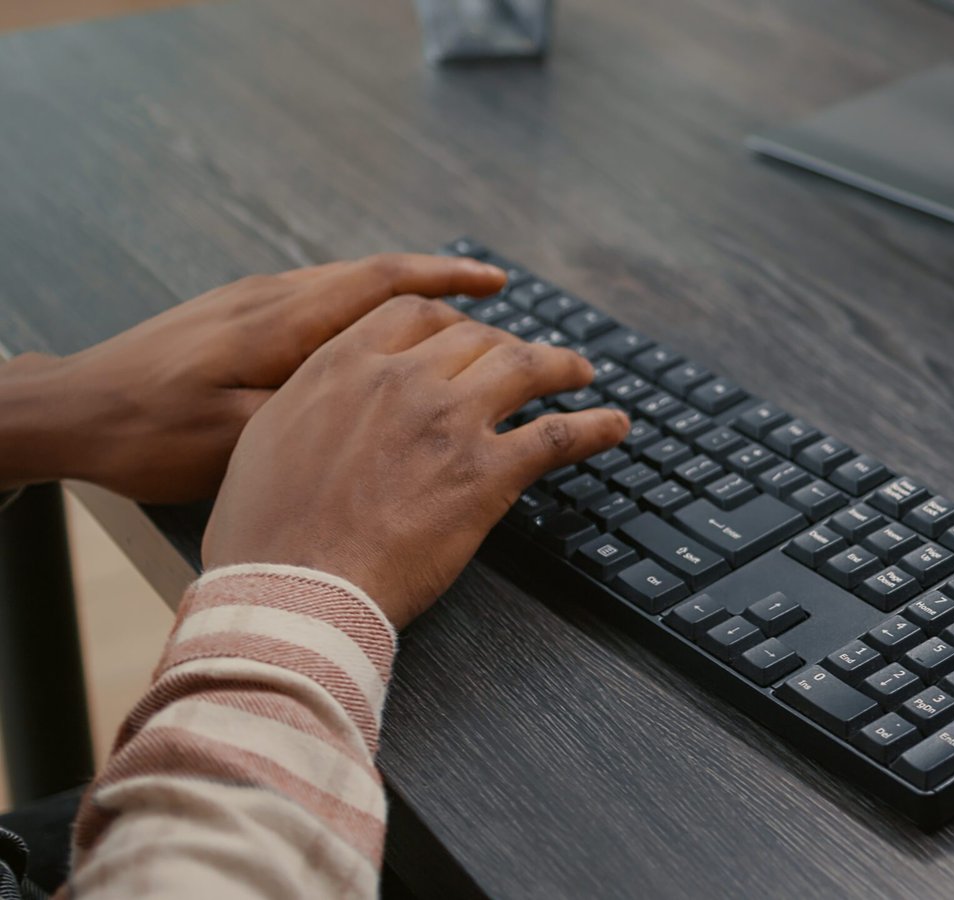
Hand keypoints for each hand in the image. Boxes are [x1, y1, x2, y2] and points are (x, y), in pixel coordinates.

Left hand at [0, 254, 504, 502]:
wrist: (71, 412)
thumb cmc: (149, 434)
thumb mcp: (240, 436)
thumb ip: (317, 410)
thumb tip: (390, 403)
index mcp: (283, 321)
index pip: (384, 281)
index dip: (449, 278)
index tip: (498, 282)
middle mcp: (272, 297)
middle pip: (374, 275)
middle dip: (441, 282)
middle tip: (494, 301)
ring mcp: (251, 302)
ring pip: (347, 287)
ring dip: (404, 298)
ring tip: (450, 324)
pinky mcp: (234, 317)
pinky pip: (320, 303)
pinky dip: (365, 313)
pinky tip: (378, 345)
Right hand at [201, 297, 629, 627]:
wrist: (293, 586)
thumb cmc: (267, 531)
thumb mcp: (268, 439)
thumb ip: (312, 402)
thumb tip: (333, 400)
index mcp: (344, 364)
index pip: (414, 314)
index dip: (450, 320)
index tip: (467, 332)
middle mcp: (402, 379)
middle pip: (476, 337)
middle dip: (506, 345)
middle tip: (525, 363)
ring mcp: (450, 421)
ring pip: (524, 367)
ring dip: (561, 366)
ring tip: (581, 375)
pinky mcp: (487, 473)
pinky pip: (560, 435)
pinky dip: (595, 426)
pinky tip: (615, 426)